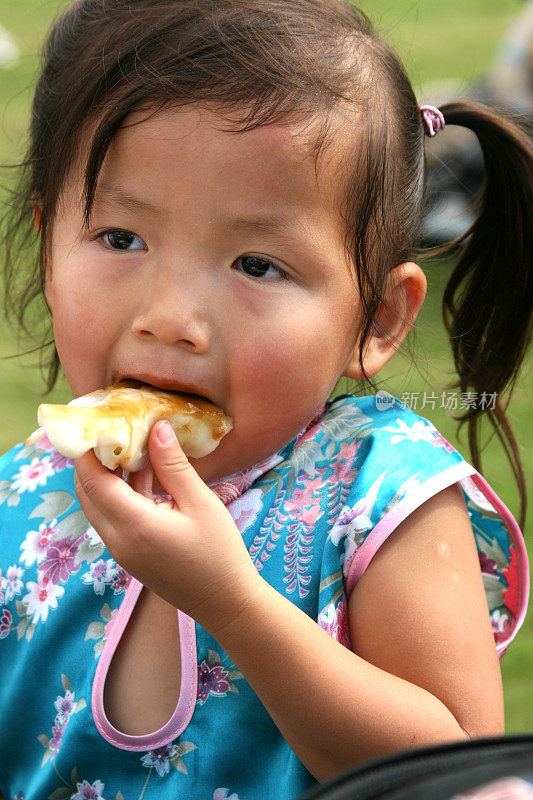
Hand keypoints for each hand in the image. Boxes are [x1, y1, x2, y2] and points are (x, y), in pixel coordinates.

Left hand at [74, 420, 263, 635]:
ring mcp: (120, 549)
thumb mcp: (200, 502)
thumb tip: (156, 428)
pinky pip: (113, 516)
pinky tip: (146, 472)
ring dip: (108, 474)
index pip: (93, 479)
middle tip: (114, 428)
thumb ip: (173, 465)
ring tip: (133, 444)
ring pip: (98, 504)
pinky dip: (121, 492)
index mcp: (133, 525)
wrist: (225, 602)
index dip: (90, 448)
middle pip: (87, 491)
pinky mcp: (129, 553)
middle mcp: (117, 539)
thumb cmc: (219, 552)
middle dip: (93, 458)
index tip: (101, 420)